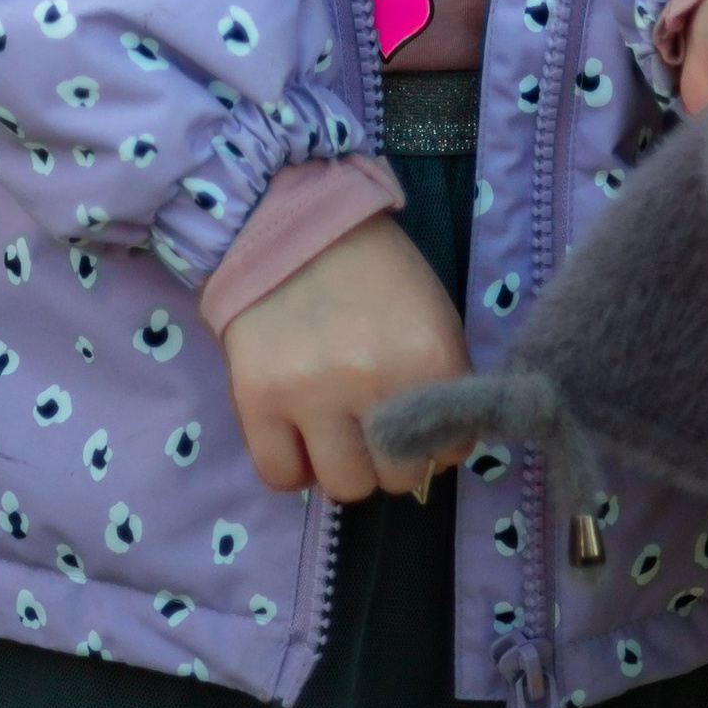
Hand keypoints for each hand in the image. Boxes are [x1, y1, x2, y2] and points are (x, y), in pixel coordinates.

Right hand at [221, 213, 473, 501]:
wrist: (290, 221)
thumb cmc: (374, 271)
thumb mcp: (431, 315)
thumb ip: (442, 386)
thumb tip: (435, 454)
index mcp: (428, 353)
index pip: (451, 450)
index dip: (436, 440)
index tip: (417, 417)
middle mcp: (373, 380)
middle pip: (397, 477)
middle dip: (390, 456)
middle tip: (372, 421)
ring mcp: (311, 392)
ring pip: (344, 486)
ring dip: (343, 464)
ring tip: (334, 426)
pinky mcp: (256, 397)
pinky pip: (281, 476)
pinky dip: (293, 466)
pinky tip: (297, 433)